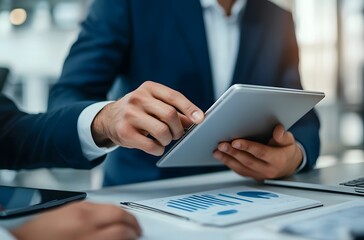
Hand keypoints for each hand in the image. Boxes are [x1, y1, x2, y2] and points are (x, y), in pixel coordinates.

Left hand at [11, 201, 141, 239]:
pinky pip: (98, 204)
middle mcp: (84, 218)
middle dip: (133, 220)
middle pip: (119, 212)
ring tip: (126, 222)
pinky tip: (109, 217)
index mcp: (86, 233)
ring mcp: (78, 208)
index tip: (137, 237)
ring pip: (110, 205)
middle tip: (137, 229)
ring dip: (122, 213)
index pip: (121, 230)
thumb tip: (121, 237)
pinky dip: (108, 209)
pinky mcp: (73, 204)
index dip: (133, 234)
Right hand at [91, 81, 203, 155]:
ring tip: (166, 140)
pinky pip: (150, 145)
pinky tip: (157, 147)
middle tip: (178, 135)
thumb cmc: (138, 111)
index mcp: (149, 88)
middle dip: (178, 129)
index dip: (190, 108)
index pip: (174, 96)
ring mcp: (129, 114)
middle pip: (170, 115)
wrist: (108, 118)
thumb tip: (195, 120)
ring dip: (168, 140)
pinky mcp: (124, 131)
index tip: (200, 119)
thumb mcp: (154, 104)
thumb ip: (174, 111)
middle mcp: (138, 98)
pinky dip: (158, 149)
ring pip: (161, 131)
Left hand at [213, 124, 302, 180]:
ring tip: (217, 151)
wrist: (288, 165)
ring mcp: (259, 175)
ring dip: (227, 159)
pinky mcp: (252, 176)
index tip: (235, 142)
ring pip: (241, 168)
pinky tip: (221, 156)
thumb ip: (283, 136)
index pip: (261, 153)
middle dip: (233, 152)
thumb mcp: (289, 141)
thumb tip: (278, 130)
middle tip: (222, 144)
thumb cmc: (286, 150)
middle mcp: (268, 170)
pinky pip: (239, 171)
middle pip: (248, 161)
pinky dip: (229, 163)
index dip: (248, 147)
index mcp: (278, 159)